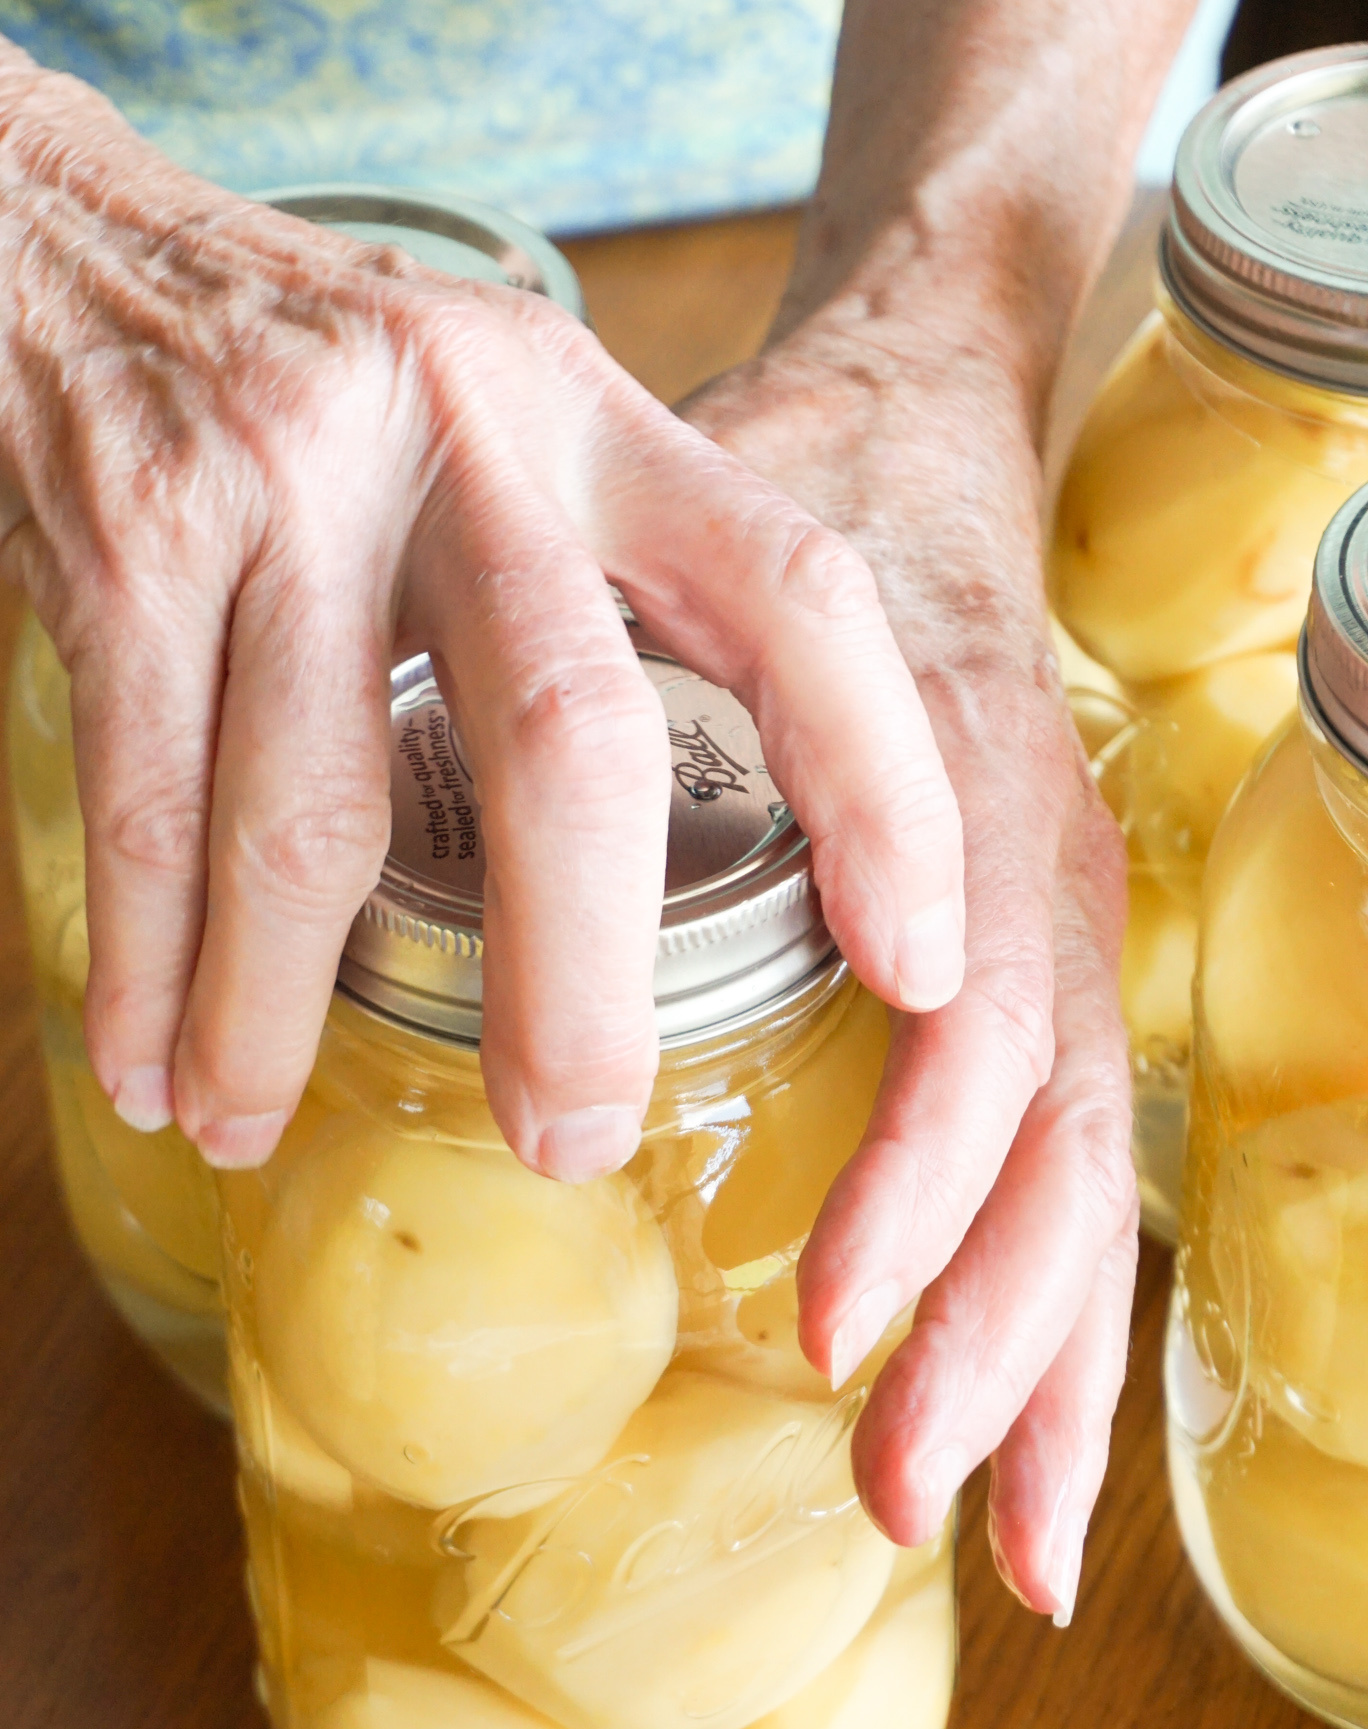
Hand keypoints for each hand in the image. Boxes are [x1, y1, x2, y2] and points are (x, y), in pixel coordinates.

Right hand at [0, 50, 963, 1175]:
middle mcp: (461, 440)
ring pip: (314, 816)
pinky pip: (149, 804)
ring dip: (281, 1009)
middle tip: (573, 1138)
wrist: (81, 251)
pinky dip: (147, 961)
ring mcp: (285, 482)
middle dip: (578, 982)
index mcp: (592, 423)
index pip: (796, 598)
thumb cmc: (325, 384)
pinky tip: (156, 1060)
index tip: (918, 969)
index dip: (883, 791)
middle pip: (569, 744)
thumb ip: (597, 587)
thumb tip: (653, 863)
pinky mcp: (127, 537)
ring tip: (259, 1120)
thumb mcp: (503, 429)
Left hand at [681, 310, 1137, 1622]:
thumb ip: (642, 651)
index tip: (823, 1312)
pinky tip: (1013, 1452)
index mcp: (973, 802)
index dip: (916, 1181)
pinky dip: (1049, 1322)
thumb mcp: (727, 546)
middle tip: (887, 1486)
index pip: (983, 1030)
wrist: (931, 415)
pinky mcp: (1035, 971)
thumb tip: (474, 782)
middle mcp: (1041, 887)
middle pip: (1058, 1151)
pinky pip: (1070, 1167)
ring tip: (966, 1532)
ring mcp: (1056, 936)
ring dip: (1031, 1371)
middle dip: (983, 1338)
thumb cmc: (812, 490)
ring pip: (1086, 1186)